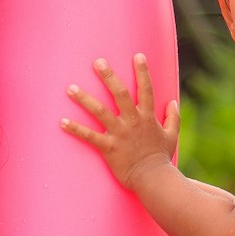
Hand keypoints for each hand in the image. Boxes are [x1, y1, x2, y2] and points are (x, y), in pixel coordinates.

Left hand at [61, 53, 178, 191]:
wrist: (154, 180)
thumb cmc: (161, 159)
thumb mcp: (172, 136)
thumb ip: (173, 118)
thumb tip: (172, 102)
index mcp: (147, 117)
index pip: (146, 89)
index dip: (142, 72)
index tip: (138, 56)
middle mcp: (132, 122)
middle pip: (120, 94)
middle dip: (109, 76)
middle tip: (98, 62)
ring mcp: (119, 134)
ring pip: (100, 111)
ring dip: (84, 99)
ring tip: (70, 88)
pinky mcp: (109, 148)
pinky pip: (89, 137)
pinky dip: (75, 129)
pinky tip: (62, 122)